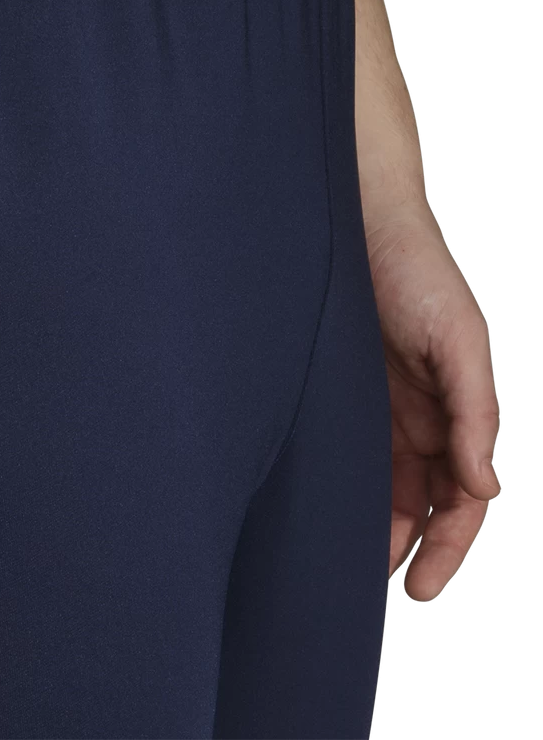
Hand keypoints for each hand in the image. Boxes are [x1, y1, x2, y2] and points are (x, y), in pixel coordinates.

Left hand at [365, 198, 501, 599]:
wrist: (358, 214)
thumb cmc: (416, 267)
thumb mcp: (458, 338)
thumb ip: (475, 412)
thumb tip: (485, 486)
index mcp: (456, 407)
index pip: (462, 497)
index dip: (448, 546)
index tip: (419, 587)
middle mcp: (419, 411)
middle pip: (418, 499)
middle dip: (402, 544)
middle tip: (368, 585)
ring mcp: (376, 399)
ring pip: (379, 478)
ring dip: (369, 520)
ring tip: (339, 561)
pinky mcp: (336, 383)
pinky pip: (342, 444)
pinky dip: (338, 479)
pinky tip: (316, 504)